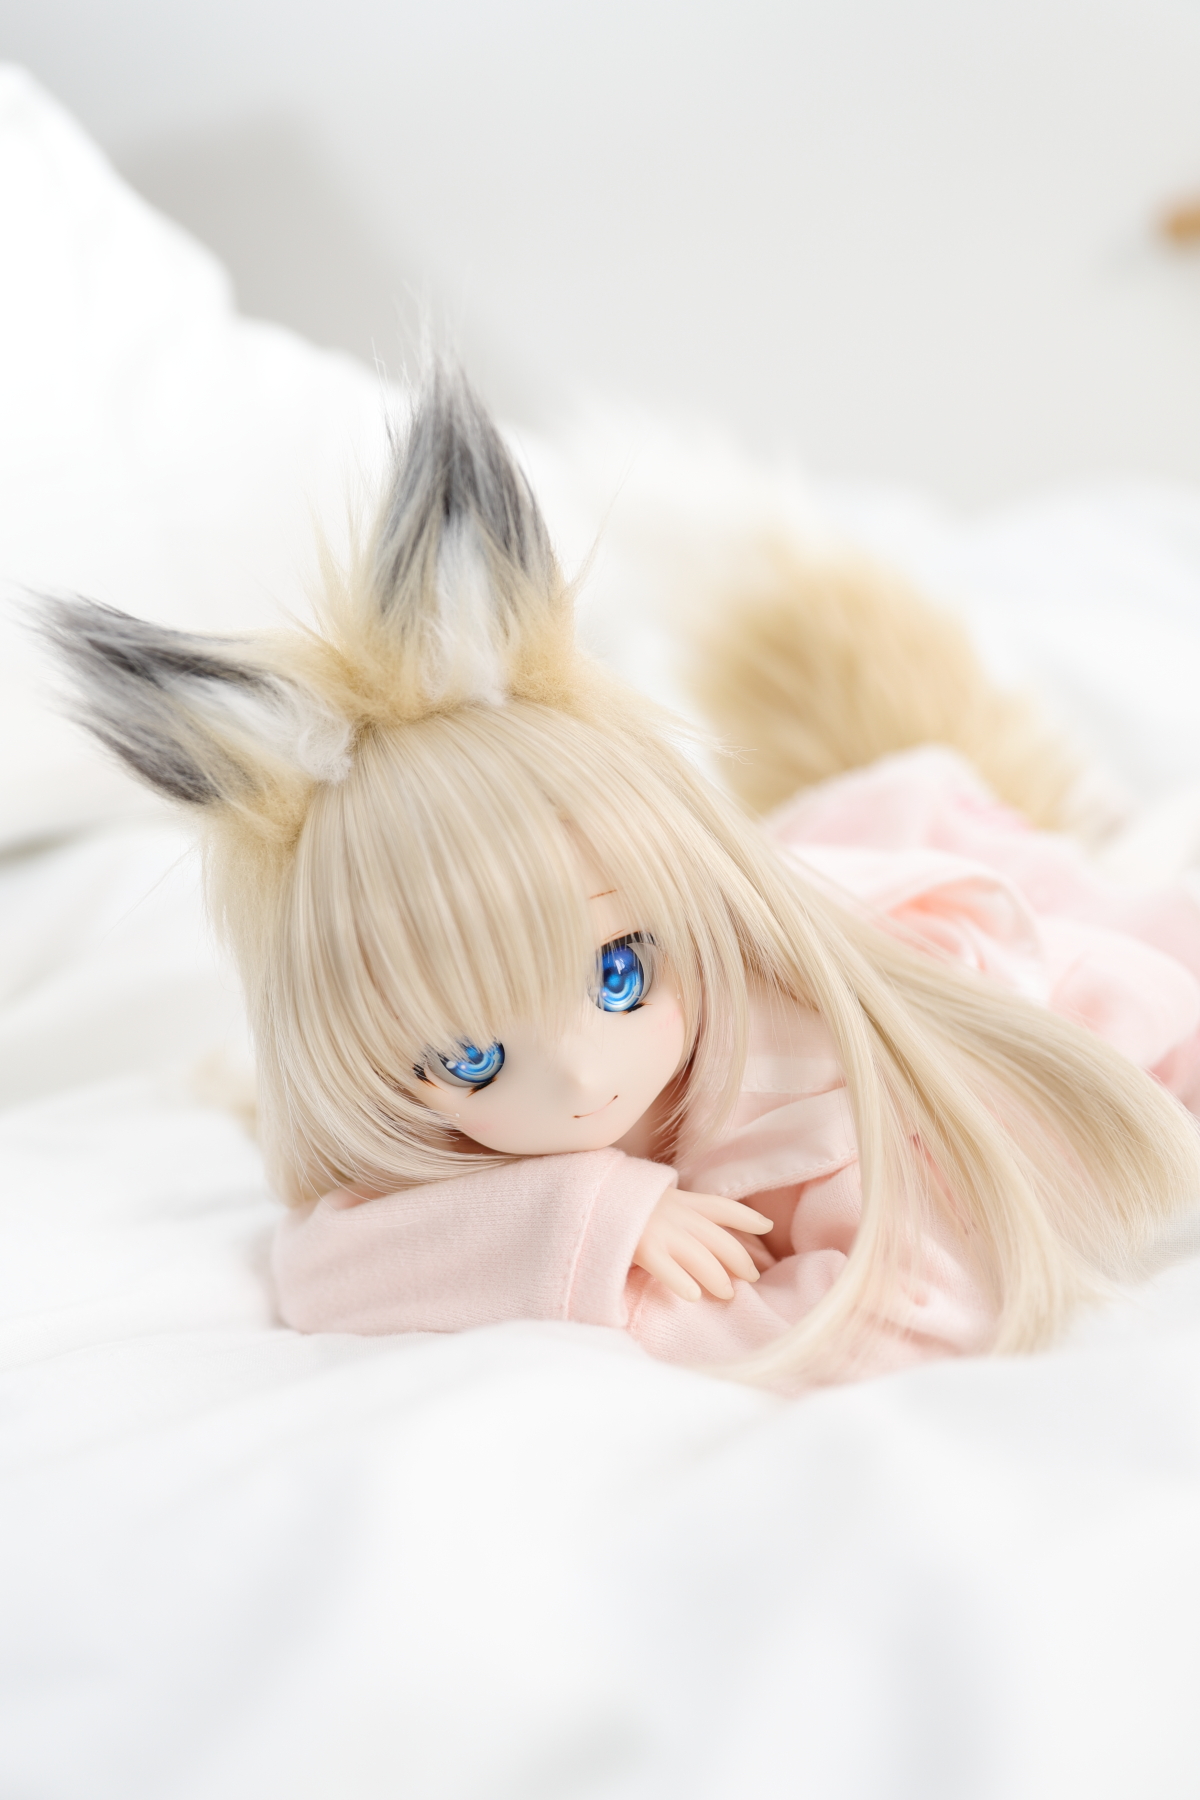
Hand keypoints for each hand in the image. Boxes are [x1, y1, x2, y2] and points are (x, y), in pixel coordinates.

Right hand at [632, 1189, 772, 1301]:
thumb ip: (675, 1211)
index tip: (767, 1227)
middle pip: (718, 1238)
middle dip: (739, 1259)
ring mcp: (659, 1229)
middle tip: (752, 1278)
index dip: (746, 1217)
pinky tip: (692, 1296)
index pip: (721, 1206)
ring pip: (700, 1256)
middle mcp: (675, 1213)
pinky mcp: (640, 1246)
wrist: (585, 1194)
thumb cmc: (620, 1204)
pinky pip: (667, 1268)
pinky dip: (682, 1282)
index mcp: (678, 1200)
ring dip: (718, 1277)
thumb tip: (699, 1232)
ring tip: (728, 1294)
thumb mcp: (653, 1200)